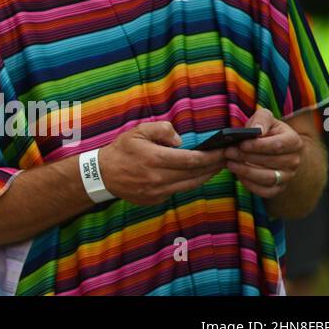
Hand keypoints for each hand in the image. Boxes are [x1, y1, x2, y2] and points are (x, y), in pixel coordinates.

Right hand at [97, 121, 227, 205]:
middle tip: (226, 158)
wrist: (102, 174)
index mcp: (155, 159)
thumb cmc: (121, 150)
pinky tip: (195, 175)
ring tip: (216, 167)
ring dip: (206, 176)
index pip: (192, 160)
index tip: (222, 150)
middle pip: (195, 174)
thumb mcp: (138, 131)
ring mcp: (158, 191)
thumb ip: (162, 130)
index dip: (211, 156)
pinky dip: (190, 182)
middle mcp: (159, 178)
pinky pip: (179, 190)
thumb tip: (180, 141)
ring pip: (190, 185)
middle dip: (213, 166)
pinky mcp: (156, 199)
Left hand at [222, 107, 301, 198]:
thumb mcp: (264, 118)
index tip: (241, 144)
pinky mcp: (279, 188)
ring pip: (268, 178)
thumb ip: (262, 119)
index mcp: (294, 141)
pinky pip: (266, 192)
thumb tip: (258, 130)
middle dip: (247, 157)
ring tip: (230, 163)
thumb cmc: (265, 129)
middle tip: (228, 152)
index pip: (278, 145)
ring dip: (246, 172)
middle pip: (271, 162)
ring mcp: (288, 176)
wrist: (271, 144)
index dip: (258, 146)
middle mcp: (294, 160)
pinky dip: (251, 185)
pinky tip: (238, 175)